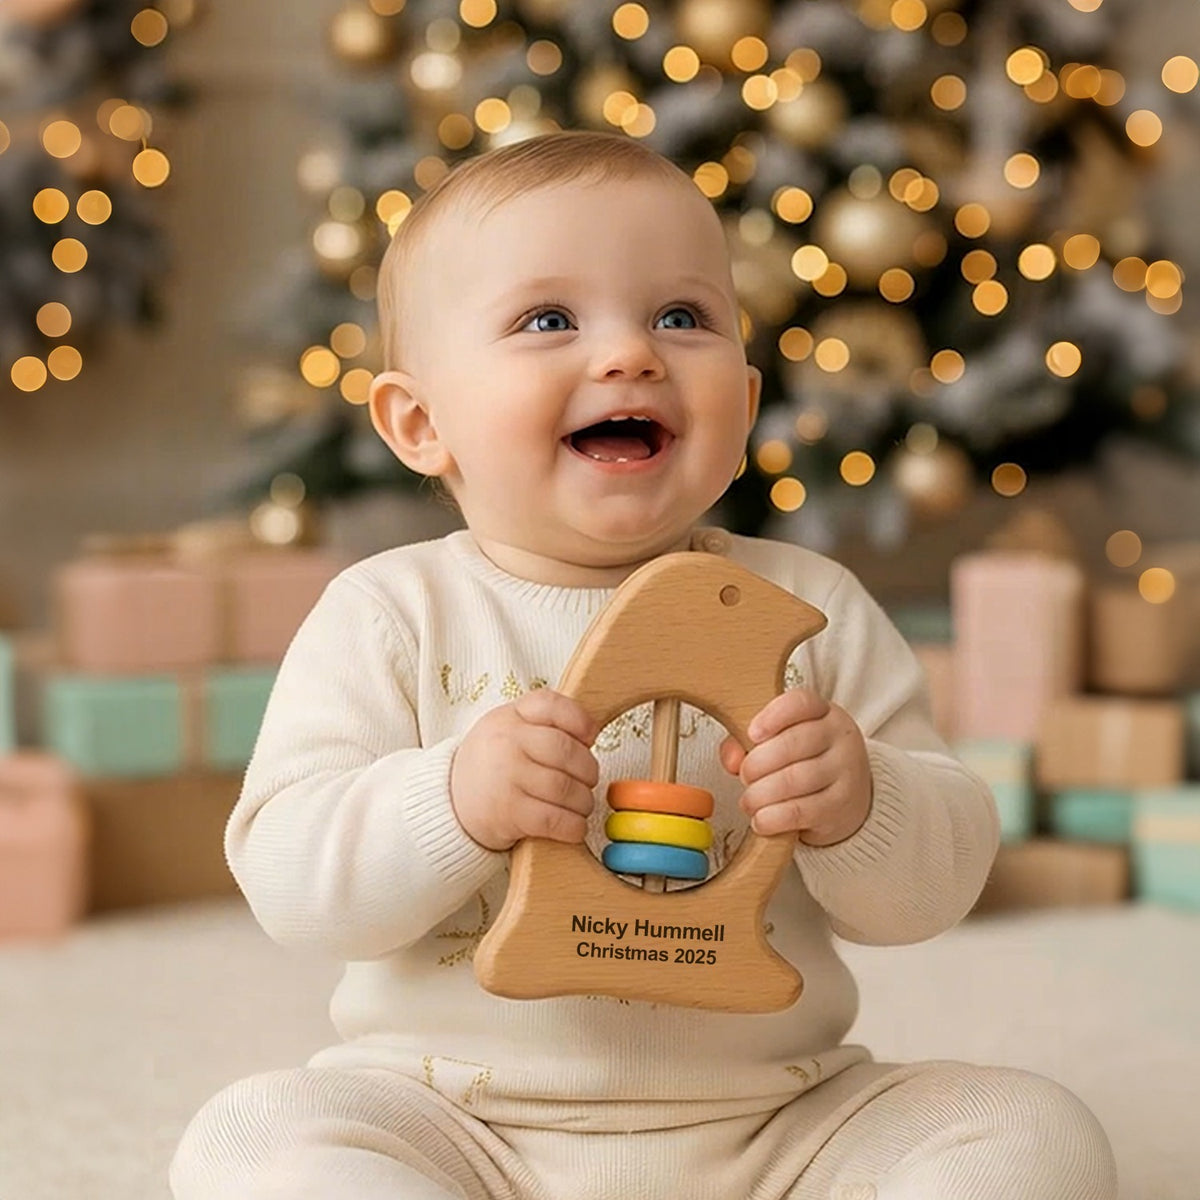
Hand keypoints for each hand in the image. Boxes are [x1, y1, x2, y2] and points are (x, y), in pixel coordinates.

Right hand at [450, 689, 600, 850]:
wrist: (448, 804)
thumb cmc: (489, 766)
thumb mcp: (506, 730)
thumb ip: (542, 725)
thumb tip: (590, 735)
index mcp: (509, 716)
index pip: (551, 705)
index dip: (581, 720)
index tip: (590, 737)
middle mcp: (506, 742)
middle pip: (566, 750)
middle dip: (588, 770)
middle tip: (588, 780)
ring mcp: (506, 778)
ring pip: (565, 788)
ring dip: (583, 802)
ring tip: (581, 805)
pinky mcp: (508, 813)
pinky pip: (554, 819)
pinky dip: (573, 826)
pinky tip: (573, 826)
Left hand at [718, 688, 871, 845]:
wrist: (846, 798)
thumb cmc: (804, 762)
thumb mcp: (778, 741)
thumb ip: (745, 742)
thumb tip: (732, 760)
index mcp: (823, 713)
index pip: (800, 703)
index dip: (772, 716)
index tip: (751, 733)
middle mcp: (840, 738)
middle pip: (792, 744)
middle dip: (756, 763)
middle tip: (745, 776)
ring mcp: (845, 772)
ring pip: (795, 779)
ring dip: (760, 794)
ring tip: (748, 801)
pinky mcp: (841, 806)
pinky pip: (800, 811)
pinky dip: (772, 818)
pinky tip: (760, 819)